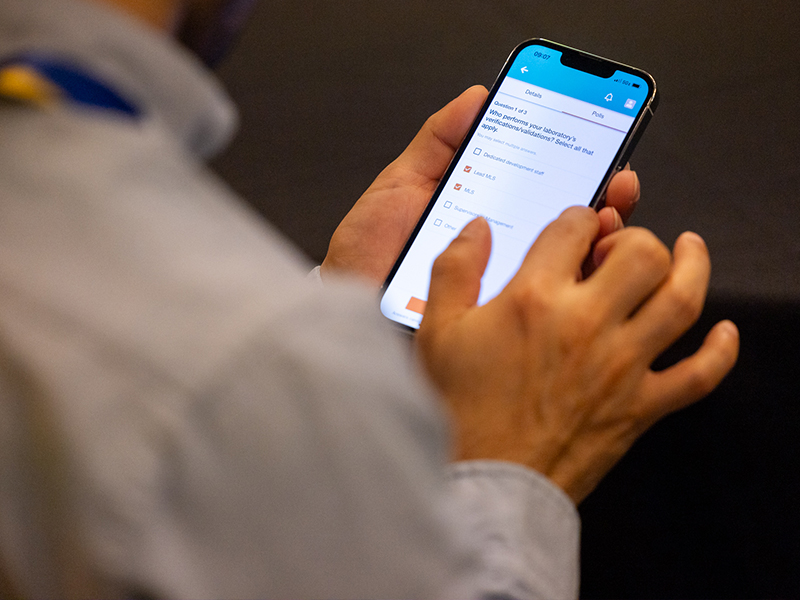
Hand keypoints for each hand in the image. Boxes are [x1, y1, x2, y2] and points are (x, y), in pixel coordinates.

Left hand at [320, 87, 640, 286]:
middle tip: (616, 183)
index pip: (543, 187)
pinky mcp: (494, 317)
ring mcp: (501, 284)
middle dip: (604, 199)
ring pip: (567, 265)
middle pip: (567, 226)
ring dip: (600, 238)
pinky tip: (584, 260)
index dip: (578, 166)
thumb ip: (438, 141)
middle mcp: (501, 250)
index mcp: (485, 215)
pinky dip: (572, 281)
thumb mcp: (401, 183)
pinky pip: (543, 301)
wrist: (345, 302)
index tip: (603, 145)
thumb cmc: (368, 248)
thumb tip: (478, 97)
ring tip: (606, 216)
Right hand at [416, 208, 738, 503]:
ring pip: (681, 300)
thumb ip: (455, 268)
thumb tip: (476, 229)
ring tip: (690, 250)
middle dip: (634, 238)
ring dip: (694, 267)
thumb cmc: (459, 409)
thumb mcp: (438, 329)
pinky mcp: (639, 406)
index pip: (575, 227)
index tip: (574, 229)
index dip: (577, 218)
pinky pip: (699, 375)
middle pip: (642, 252)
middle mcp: (586, 324)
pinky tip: (722, 331)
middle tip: (619, 248)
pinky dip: (720, 351)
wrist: (485, 481)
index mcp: (535, 298)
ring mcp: (621, 366)